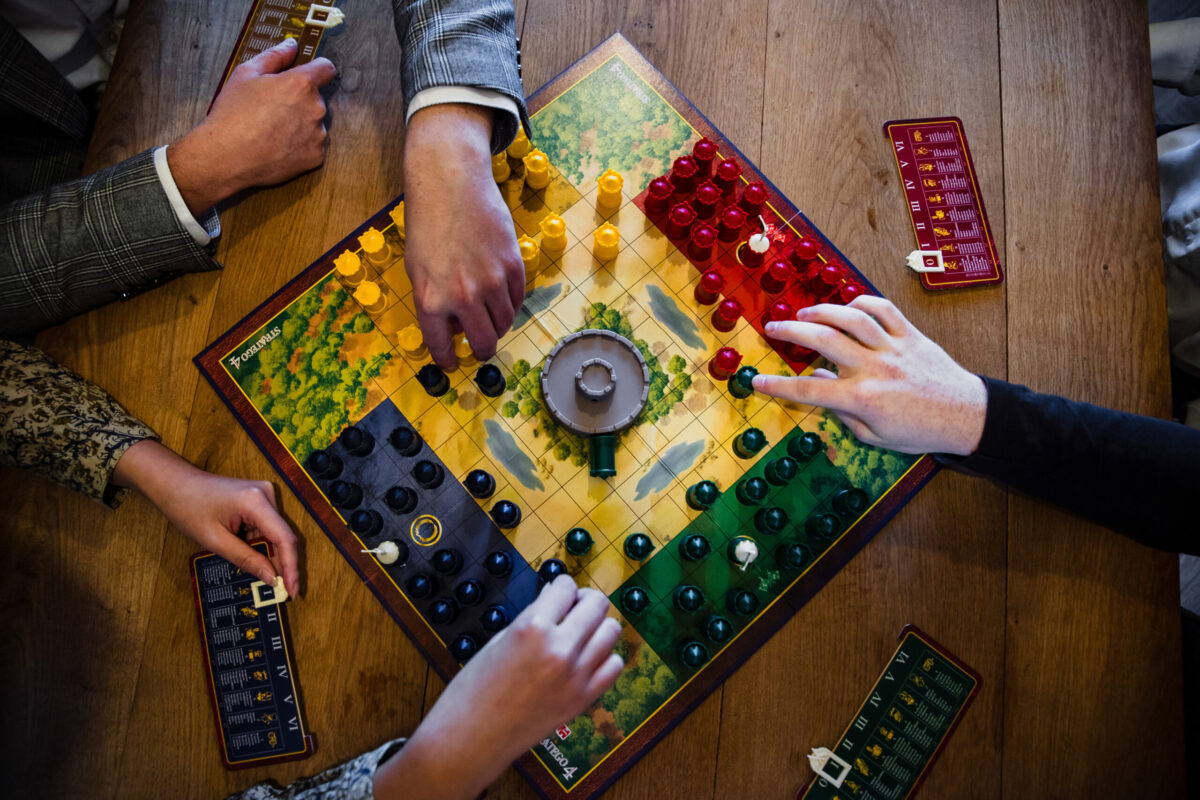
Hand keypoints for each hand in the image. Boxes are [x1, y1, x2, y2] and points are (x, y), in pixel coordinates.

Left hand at [110, 440, 299, 595]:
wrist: (175, 483)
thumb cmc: (188, 506)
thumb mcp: (215, 540)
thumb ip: (246, 560)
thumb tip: (270, 578)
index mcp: (256, 501)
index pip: (284, 538)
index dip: (291, 567)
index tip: (292, 590)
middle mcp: (266, 494)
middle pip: (283, 537)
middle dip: (280, 564)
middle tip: (279, 590)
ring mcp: (264, 495)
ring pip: (275, 534)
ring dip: (267, 554)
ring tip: (257, 572)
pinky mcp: (259, 499)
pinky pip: (267, 527)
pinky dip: (259, 544)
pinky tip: (248, 554)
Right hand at [168, 37, 336, 215]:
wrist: (226, 157)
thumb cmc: (233, 115)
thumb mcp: (246, 74)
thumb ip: (274, 56)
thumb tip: (291, 45)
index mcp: (300, 84)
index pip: (326, 68)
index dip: (317, 69)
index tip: (309, 73)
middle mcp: (315, 108)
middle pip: (316, 97)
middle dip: (300, 99)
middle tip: (274, 108)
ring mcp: (317, 135)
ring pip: (315, 122)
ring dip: (301, 123)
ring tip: (273, 129)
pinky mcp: (315, 157)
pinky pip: (313, 145)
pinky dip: (300, 145)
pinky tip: (278, 145)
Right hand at [373, 576, 623, 799]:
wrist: (471, 738)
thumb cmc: (474, 690)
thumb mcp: (499, 640)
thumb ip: (533, 619)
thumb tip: (555, 602)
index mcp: (533, 627)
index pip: (566, 586)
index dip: (562, 585)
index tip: (559, 591)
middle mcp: (560, 648)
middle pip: (597, 604)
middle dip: (585, 599)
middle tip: (576, 606)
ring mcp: (575, 675)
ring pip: (611, 631)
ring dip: (598, 626)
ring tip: (583, 632)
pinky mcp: (583, 699)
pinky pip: (614, 666)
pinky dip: (605, 657)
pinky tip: (589, 659)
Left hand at [403, 103, 524, 368]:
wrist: (451, 183)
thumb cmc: (428, 223)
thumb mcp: (418, 269)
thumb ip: (434, 303)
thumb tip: (453, 330)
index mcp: (431, 300)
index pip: (443, 347)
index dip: (448, 360)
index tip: (452, 364)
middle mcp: (462, 296)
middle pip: (484, 342)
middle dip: (482, 350)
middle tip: (481, 348)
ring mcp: (491, 282)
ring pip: (504, 322)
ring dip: (497, 324)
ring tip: (488, 314)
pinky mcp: (513, 265)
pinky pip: (517, 298)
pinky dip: (510, 302)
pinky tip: (499, 292)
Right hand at [752, 296, 987, 455]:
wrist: (965, 416)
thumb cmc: (918, 432)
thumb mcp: (874, 435)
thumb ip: (842, 410)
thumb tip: (817, 384)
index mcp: (862, 399)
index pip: (809, 391)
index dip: (778, 386)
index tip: (756, 381)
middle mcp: (874, 369)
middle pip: (823, 341)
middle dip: (791, 332)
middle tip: (772, 328)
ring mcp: (893, 348)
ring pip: (851, 318)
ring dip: (822, 311)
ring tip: (803, 314)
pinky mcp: (910, 335)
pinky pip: (883, 309)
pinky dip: (862, 302)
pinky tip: (847, 307)